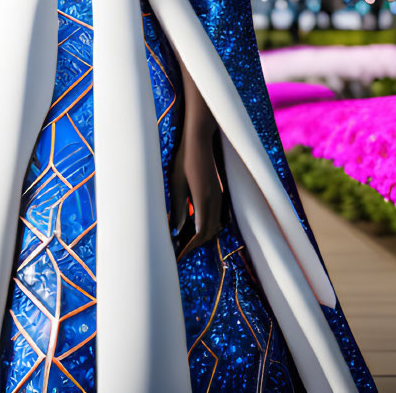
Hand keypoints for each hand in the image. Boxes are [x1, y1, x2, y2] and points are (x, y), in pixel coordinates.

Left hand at [168, 116, 223, 257]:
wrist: (199, 140)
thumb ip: (179, 208)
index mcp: (204, 200)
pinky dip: (207, 225)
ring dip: (202, 235)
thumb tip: (177, 230)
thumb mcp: (176, 183)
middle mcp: (215, 201)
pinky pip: (216, 216)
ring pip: (215, 225)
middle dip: (195, 244)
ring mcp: (219, 196)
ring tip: (185, 241)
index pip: (200, 233)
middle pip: (209, 232)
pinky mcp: (218, 192)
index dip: (189, 247)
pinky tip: (194, 225)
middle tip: (179, 251)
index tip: (178, 255)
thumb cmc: (184, 159)